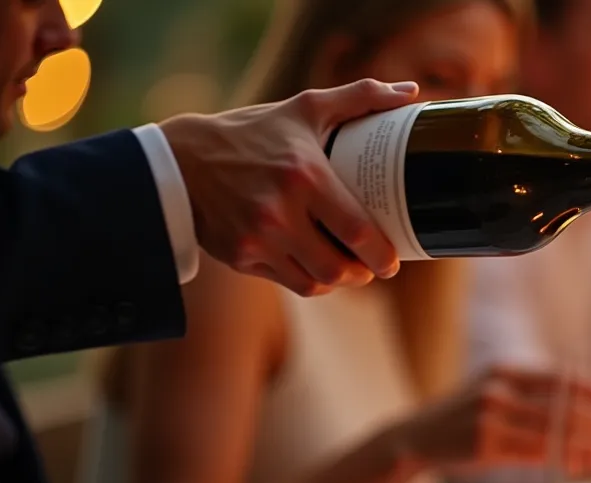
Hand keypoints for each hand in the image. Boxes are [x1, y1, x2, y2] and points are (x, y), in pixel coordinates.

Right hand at [160, 79, 417, 295]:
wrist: (180, 160)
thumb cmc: (251, 132)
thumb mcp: (304, 108)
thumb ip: (361, 96)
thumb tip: (411, 92)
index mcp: (303, 175)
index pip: (357, 231)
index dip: (382, 255)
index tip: (394, 260)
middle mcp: (279, 212)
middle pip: (338, 267)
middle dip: (364, 273)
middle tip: (374, 266)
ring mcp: (258, 239)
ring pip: (315, 282)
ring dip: (339, 280)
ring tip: (350, 268)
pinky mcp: (241, 257)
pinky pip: (289, 282)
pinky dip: (310, 280)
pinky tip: (318, 268)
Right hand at [388, 366, 590, 474]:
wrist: (412, 440)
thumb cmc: (461, 420)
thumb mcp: (490, 395)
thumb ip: (526, 399)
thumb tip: (576, 412)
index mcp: (503, 371)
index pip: (554, 376)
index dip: (585, 387)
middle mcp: (498, 389)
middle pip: (558, 406)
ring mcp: (490, 416)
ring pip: (550, 432)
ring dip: (584, 443)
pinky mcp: (484, 445)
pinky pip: (533, 453)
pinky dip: (561, 459)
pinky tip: (580, 463)